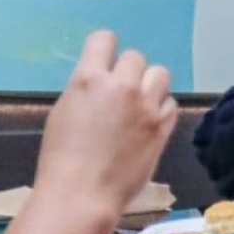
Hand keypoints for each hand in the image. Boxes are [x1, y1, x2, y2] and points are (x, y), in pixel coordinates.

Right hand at [32, 31, 177, 231]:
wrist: (82, 194)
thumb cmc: (61, 157)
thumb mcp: (64, 112)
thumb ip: (87, 91)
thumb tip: (102, 83)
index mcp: (88, 79)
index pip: (104, 39)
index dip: (105, 49)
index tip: (105, 62)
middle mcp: (121, 86)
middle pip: (136, 57)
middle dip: (128, 72)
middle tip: (120, 94)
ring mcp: (146, 105)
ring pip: (160, 74)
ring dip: (150, 85)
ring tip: (139, 105)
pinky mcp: (164, 125)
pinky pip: (171, 102)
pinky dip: (162, 108)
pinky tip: (150, 122)